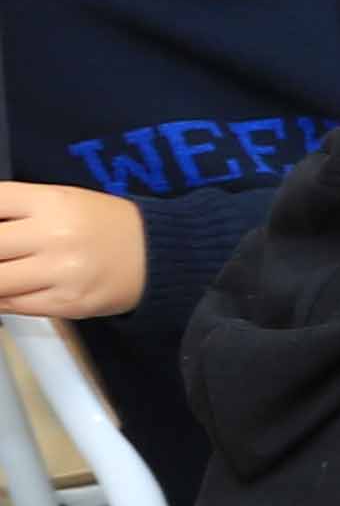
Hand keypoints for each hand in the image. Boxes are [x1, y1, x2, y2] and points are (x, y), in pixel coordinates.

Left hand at [0, 185, 143, 319]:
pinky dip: (3, 298)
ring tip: (5, 271)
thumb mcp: (63, 200)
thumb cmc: (105, 225)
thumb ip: (17, 210)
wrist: (158, 256)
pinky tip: (8, 289)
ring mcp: (61, 272)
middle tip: (1, 254)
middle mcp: (55, 235)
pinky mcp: (66, 303)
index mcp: (53, 202)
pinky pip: (14, 305)